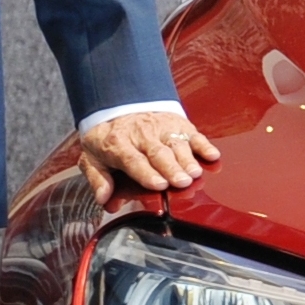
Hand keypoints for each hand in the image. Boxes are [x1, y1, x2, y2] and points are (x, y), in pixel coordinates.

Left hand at [76, 107, 221, 205]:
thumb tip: (103, 198)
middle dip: (171, 168)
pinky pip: (193, 134)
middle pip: (158, 152)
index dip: (146, 173)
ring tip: (195, 173)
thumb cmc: (109, 139)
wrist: (118, 106)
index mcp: (117, 144)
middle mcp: (142, 134)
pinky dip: (204, 145)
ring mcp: (161, 128)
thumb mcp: (92, 157)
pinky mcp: (178, 125)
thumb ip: (98, 179)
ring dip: (188, 159)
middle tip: (182, 182)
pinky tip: (212, 156)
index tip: (159, 185)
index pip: (133, 160)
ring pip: (176, 143)